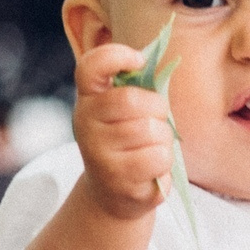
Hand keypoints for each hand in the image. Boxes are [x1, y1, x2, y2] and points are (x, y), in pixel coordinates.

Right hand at [73, 40, 174, 220]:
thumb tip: (151, 66)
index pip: (91, 66)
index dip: (116, 56)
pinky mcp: (116, 177)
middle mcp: (85, 121)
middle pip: (133, 100)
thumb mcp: (127, 111)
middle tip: (153, 122)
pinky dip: (164, 161)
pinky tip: (151, 168)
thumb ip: (136, 88)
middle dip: (157, 109)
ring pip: (151, 130)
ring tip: (150, 149)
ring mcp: (97, 151)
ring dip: (163, 139)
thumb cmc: (128, 141)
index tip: (138, 61)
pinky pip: (158, 157)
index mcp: (89, 97)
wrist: (114, 193)